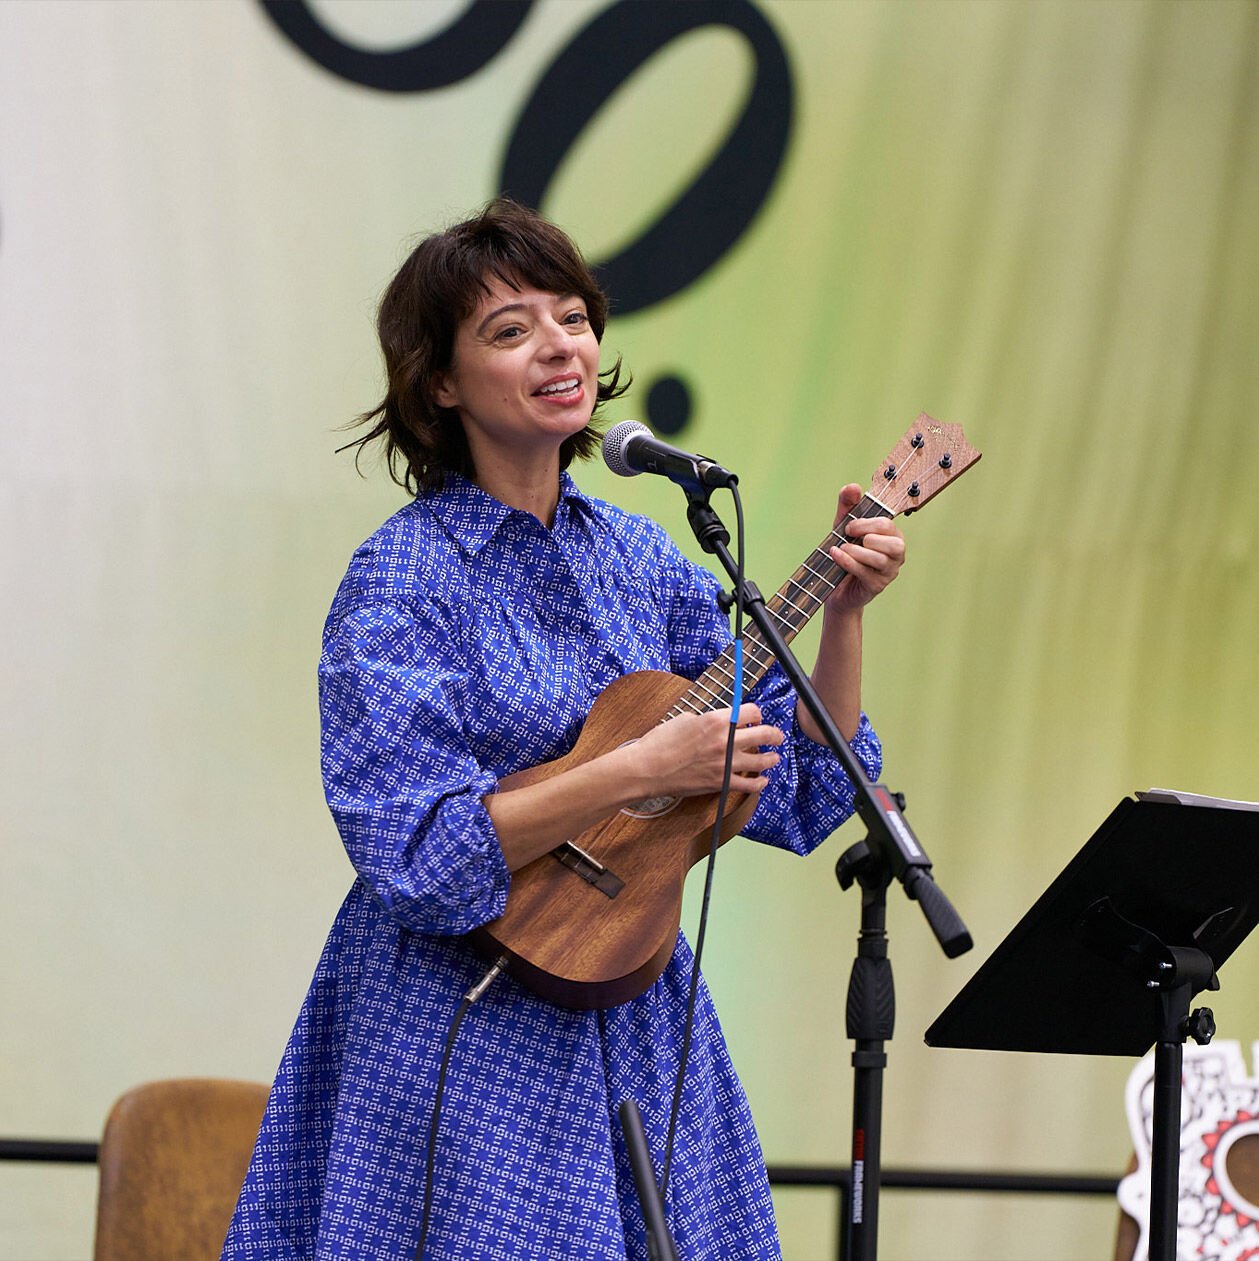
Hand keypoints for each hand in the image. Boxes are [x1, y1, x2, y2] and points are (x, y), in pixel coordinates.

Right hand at [629, 702, 783, 798]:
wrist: (648, 768)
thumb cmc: (661, 742)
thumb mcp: (686, 719)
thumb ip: (709, 719)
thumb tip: (721, 722)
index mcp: (716, 720)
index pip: (752, 712)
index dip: (756, 714)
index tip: (756, 718)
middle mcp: (725, 740)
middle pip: (764, 734)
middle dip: (774, 734)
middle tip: (777, 736)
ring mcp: (725, 763)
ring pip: (762, 760)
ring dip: (771, 758)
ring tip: (774, 757)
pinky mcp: (721, 782)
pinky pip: (750, 785)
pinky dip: (760, 783)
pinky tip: (763, 780)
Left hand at [826, 483, 905, 613]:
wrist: (837, 587)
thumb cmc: (846, 554)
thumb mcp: (843, 526)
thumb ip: (848, 505)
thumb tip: (852, 487)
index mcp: (892, 537)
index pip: (887, 525)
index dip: (866, 523)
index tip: (849, 526)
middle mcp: (896, 555)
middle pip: (894, 543)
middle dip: (867, 535)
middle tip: (848, 536)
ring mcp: (888, 572)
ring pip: (880, 559)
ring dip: (856, 550)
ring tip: (842, 548)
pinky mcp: (876, 586)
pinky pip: (865, 573)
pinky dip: (848, 561)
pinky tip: (836, 555)